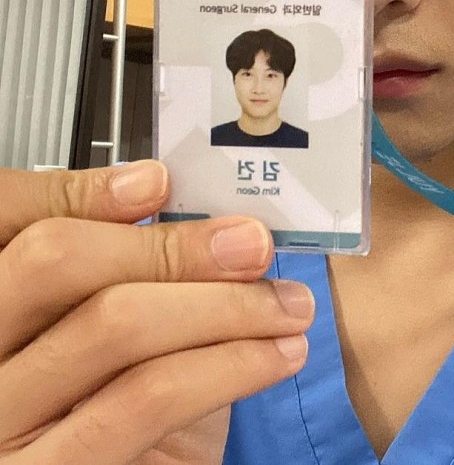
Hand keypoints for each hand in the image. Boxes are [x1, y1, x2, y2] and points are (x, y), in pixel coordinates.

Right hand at [0, 161, 313, 463]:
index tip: (157, 181)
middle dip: (169, 244)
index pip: (11, 219)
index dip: (79, 192)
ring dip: (225, 304)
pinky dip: (230, 363)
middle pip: (56, 259)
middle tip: (251, 244)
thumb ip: (138, 274)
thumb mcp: (120, 335)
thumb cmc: (124, 410)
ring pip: (114, 322)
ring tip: (287, 305)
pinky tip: (277, 353)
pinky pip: (148, 396)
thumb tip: (212, 219)